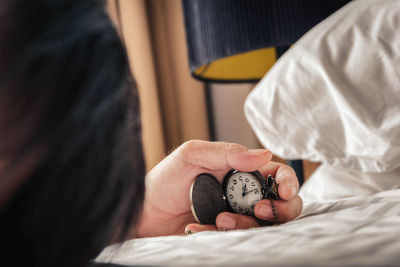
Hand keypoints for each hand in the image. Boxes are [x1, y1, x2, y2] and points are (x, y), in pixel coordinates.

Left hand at [134, 140, 301, 237]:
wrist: (144, 213)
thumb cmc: (164, 180)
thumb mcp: (192, 155)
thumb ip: (227, 152)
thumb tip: (264, 154)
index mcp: (238, 170)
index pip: (275, 174)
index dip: (287, 182)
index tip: (283, 191)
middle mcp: (241, 193)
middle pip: (280, 203)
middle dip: (279, 209)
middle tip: (259, 210)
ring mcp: (235, 215)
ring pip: (262, 225)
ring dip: (245, 223)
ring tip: (219, 218)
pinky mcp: (224, 234)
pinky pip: (237, 239)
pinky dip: (220, 234)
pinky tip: (197, 227)